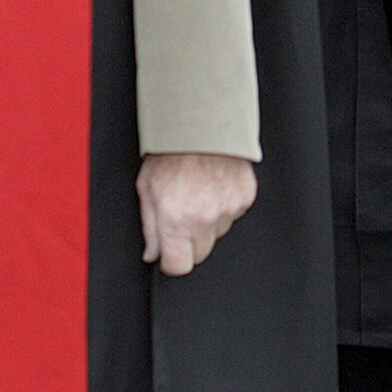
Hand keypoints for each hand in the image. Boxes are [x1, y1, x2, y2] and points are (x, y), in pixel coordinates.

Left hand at [135, 153, 258, 276]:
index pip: (178, 266)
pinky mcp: (244, 198)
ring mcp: (228, 209)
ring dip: (207, 223)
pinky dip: (223, 206)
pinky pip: (233, 214)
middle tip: (181, 217)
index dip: (171, 262)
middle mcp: (204, 219)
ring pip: (217, 234)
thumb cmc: (170, 153)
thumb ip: (150, 227)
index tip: (169, 253)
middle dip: (189, 243)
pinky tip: (213, 187)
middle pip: (199, 254)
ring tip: (197, 195)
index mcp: (176, 221)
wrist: (202, 125)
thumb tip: (153, 252)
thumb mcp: (146, 189)